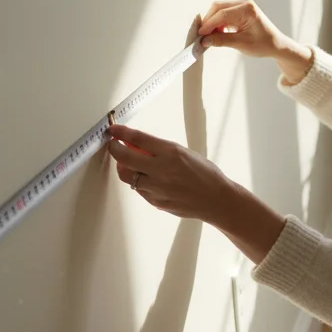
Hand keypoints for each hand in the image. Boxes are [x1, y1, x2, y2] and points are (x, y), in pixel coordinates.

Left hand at [107, 124, 236, 223]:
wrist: (217, 200)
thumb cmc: (205, 175)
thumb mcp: (185, 153)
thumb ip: (160, 149)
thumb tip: (136, 144)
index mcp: (172, 153)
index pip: (138, 139)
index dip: (121, 133)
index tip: (114, 130)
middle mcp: (162, 170)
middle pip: (124, 158)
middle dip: (115, 149)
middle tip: (114, 145)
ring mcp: (157, 188)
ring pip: (126, 175)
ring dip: (124, 167)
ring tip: (130, 163)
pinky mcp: (156, 202)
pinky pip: (138, 189)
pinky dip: (138, 181)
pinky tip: (147, 178)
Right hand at [198, 0, 314, 82]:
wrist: (276, 45)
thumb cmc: (263, 44)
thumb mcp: (241, 44)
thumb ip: (221, 41)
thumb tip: (204, 40)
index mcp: (247, 9)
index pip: (222, 14)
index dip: (209, 24)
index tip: (200, 35)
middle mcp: (244, 3)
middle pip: (218, 8)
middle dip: (209, 22)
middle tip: (202, 36)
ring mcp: (242, 5)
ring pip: (219, 10)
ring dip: (213, 22)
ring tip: (211, 37)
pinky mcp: (240, 10)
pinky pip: (224, 13)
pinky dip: (218, 23)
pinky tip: (218, 33)